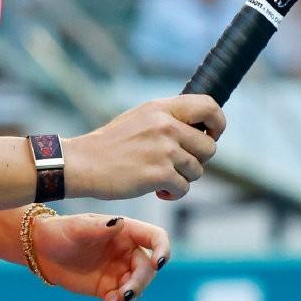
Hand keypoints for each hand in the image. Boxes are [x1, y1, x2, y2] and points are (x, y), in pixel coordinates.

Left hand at [30, 211, 170, 300]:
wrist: (42, 251)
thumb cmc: (61, 231)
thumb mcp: (78, 227)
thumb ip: (99, 227)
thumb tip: (119, 223)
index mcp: (126, 232)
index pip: (154, 238)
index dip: (162, 249)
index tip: (158, 264)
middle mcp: (127, 252)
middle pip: (146, 270)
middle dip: (138, 285)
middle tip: (124, 297)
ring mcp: (119, 272)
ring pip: (134, 290)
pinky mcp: (107, 289)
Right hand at [66, 95, 224, 201]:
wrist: (82, 163)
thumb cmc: (110, 144)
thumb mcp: (140, 118)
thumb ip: (168, 119)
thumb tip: (200, 129)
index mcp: (162, 108)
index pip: (210, 106)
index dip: (217, 124)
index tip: (209, 136)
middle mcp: (166, 125)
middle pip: (209, 146)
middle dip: (198, 160)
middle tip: (177, 165)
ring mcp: (164, 150)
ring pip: (198, 170)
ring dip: (183, 178)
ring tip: (161, 178)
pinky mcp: (159, 174)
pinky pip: (184, 188)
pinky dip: (173, 194)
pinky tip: (158, 191)